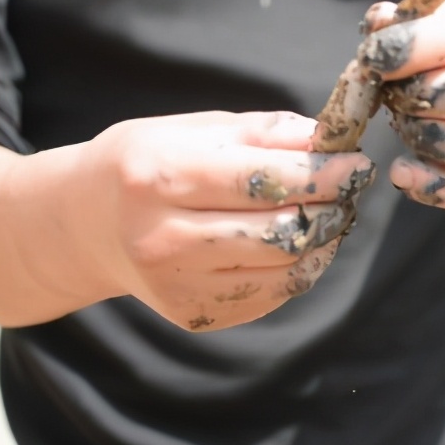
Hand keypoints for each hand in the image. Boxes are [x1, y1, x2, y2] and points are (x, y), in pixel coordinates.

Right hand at [43, 111, 373, 330]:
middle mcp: (163, 238)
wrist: (86, 225)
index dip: (322, 173)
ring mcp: (177, 285)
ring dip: (324, 239)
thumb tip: (330, 139)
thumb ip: (264, 132)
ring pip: (284, 268)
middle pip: (280, 231)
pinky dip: (300, 267)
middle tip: (351, 187)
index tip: (358, 163)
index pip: (264, 180)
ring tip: (330, 212)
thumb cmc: (149, 163)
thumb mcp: (194, 128)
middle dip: (330, 207)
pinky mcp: (193, 316)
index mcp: (161, 176)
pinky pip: (272, 294)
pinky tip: (300, 242)